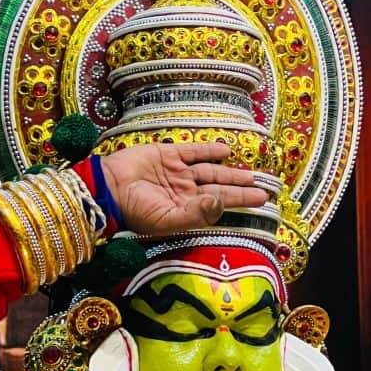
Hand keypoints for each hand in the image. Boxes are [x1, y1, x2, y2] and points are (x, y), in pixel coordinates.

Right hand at [99, 143, 268, 236]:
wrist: (107, 189)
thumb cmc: (134, 211)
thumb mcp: (166, 220)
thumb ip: (196, 215)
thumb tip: (221, 205)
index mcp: (186, 209)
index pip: (219, 204)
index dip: (240, 201)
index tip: (263, 200)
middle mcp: (185, 191)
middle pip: (219, 187)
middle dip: (241, 188)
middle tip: (264, 187)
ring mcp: (177, 172)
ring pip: (210, 171)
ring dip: (230, 172)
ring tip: (250, 174)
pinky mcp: (167, 154)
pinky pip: (192, 152)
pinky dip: (208, 150)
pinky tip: (225, 150)